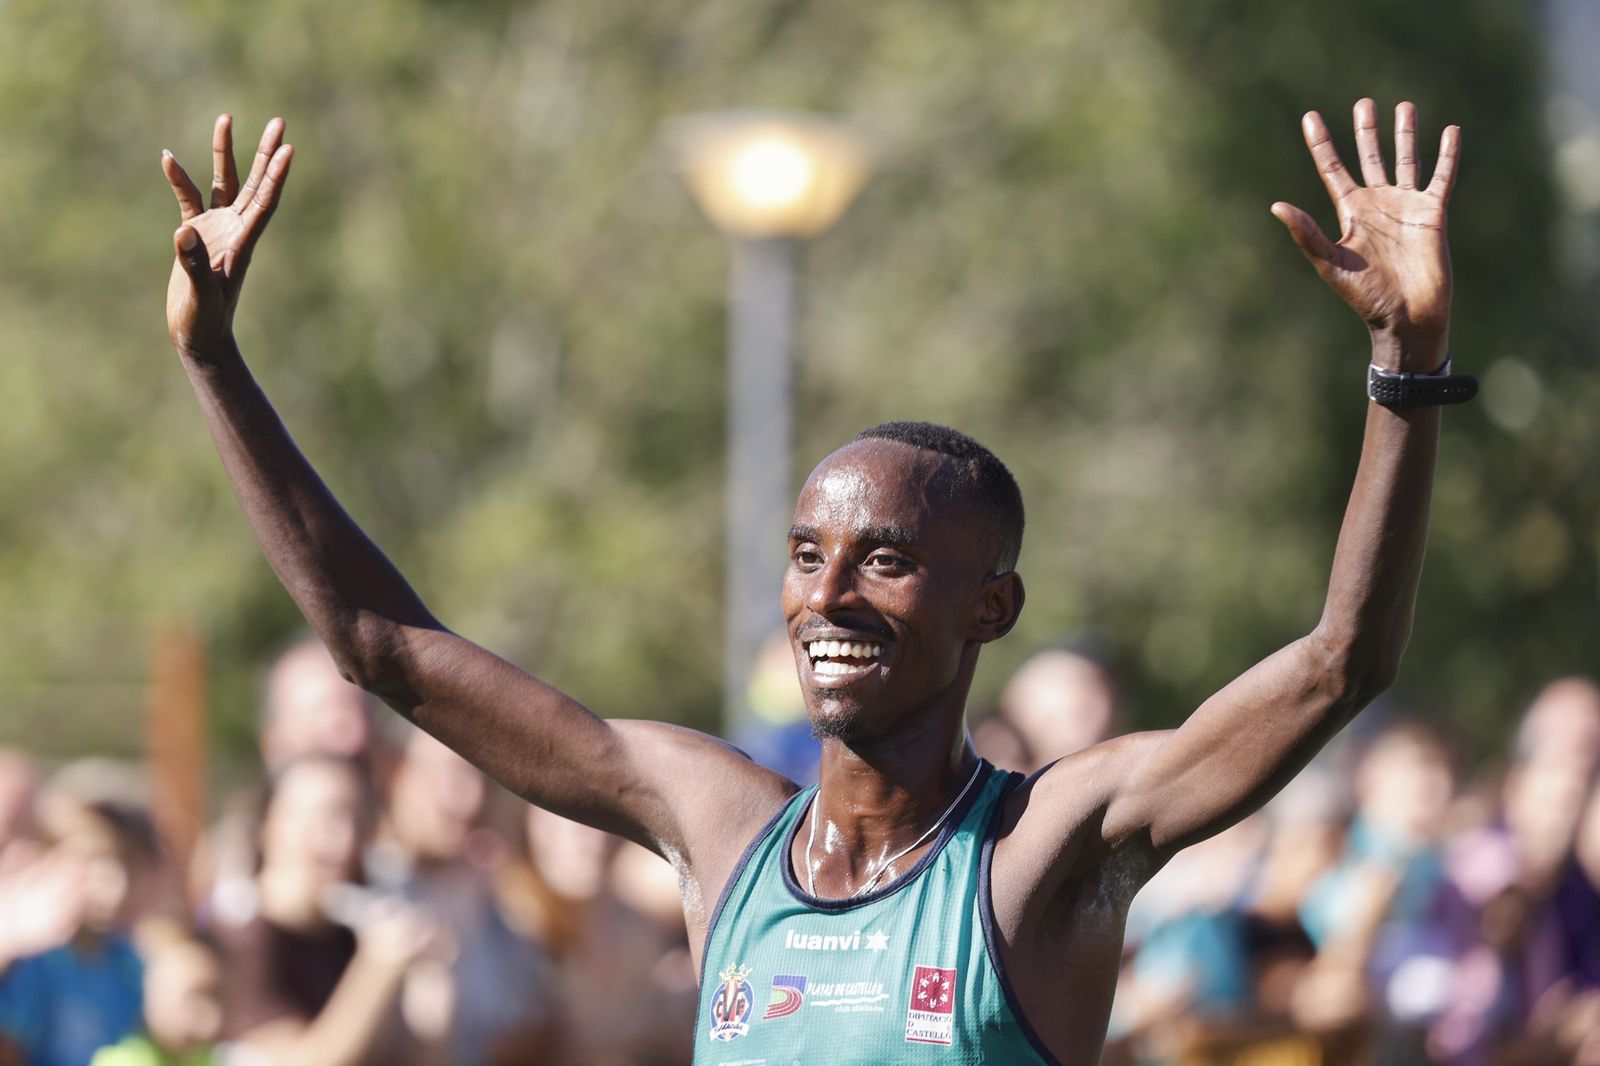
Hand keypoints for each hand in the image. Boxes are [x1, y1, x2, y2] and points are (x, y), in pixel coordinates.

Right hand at [162, 115, 293, 358]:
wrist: (199, 337)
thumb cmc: (205, 322)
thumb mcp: (201, 295)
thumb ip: (195, 264)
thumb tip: (183, 232)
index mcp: (243, 244)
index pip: (265, 203)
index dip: (276, 177)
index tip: (288, 150)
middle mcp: (235, 231)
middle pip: (255, 184)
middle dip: (266, 153)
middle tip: (280, 122)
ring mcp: (217, 230)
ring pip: (225, 183)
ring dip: (227, 153)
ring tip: (226, 118)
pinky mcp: (197, 235)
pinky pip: (190, 199)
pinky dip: (180, 179)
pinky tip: (169, 157)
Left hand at [1272, 99, 1459, 370]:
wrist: (1406, 316)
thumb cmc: (1365, 296)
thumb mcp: (1331, 263)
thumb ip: (1306, 234)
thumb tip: (1277, 206)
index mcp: (1351, 212)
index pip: (1332, 169)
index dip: (1321, 143)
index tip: (1310, 117)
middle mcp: (1378, 204)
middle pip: (1369, 157)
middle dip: (1367, 131)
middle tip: (1364, 103)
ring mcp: (1406, 206)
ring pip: (1405, 160)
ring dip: (1404, 134)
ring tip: (1404, 106)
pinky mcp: (1433, 213)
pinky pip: (1441, 177)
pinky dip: (1447, 155)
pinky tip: (1450, 131)